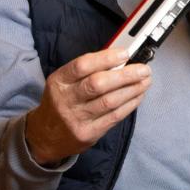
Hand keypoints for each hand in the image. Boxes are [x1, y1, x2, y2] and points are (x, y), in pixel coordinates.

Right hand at [25, 49, 150, 166]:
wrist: (44, 136)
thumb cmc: (61, 102)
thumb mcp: (65, 82)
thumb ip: (88, 70)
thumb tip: (120, 59)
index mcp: (59, 81)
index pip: (82, 66)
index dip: (106, 58)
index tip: (125, 53)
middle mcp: (65, 100)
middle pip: (98, 84)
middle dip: (125, 75)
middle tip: (144, 69)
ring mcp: (76, 119)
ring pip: (109, 101)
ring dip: (132, 89)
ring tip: (145, 81)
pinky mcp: (88, 134)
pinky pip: (113, 117)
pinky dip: (129, 104)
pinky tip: (138, 96)